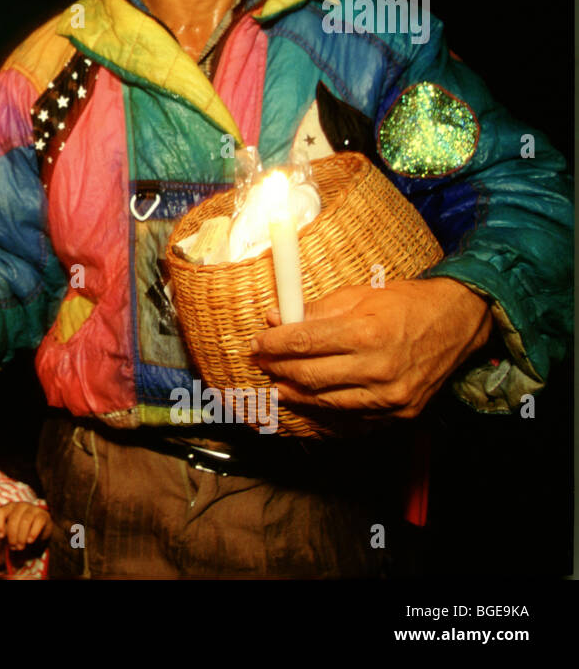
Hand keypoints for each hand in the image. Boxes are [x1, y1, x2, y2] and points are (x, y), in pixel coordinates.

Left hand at [0, 502, 51, 550]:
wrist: (39, 530)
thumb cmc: (19, 528)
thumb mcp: (6, 528)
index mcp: (9, 507)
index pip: (0, 511)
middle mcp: (20, 505)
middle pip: (13, 519)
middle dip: (12, 535)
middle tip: (13, 547)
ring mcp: (33, 509)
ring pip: (25, 521)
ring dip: (22, 536)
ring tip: (20, 546)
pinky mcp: (43, 515)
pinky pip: (38, 522)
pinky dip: (33, 533)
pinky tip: (30, 541)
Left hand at [251, 276, 492, 418]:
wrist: (457, 323)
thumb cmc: (405, 304)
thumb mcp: (358, 295)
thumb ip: (315, 311)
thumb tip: (276, 318)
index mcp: (366, 333)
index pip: (303, 343)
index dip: (273, 344)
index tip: (258, 343)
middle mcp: (378, 368)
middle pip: (308, 376)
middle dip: (278, 369)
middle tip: (263, 363)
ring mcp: (390, 396)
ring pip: (325, 402)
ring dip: (295, 394)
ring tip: (279, 384)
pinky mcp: (399, 413)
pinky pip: (351, 418)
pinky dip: (325, 411)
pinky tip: (309, 401)